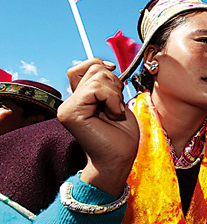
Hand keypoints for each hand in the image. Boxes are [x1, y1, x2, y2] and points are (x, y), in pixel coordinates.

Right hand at [58, 60, 139, 196]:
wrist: (119, 158)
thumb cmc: (121, 134)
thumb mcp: (115, 100)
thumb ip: (105, 84)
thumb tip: (106, 65)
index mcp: (80, 98)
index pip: (86, 66)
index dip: (102, 65)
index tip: (114, 74)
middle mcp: (69, 101)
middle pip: (95, 68)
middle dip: (114, 83)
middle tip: (116, 106)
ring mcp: (67, 107)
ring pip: (97, 76)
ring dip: (115, 93)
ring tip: (114, 112)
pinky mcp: (70, 113)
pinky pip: (96, 89)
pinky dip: (112, 99)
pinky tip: (113, 115)